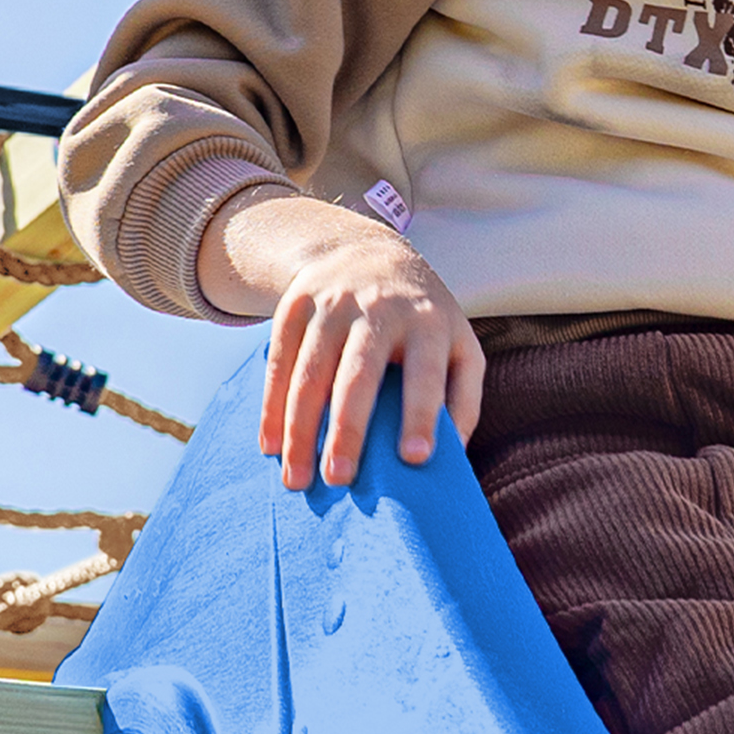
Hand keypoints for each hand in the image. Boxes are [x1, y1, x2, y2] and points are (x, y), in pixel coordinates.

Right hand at [201, 190, 487, 489]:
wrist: (367, 252)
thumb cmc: (422, 322)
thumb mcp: (457, 345)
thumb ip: (463, 398)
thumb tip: (452, 460)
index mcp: (429, 322)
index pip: (425, 373)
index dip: (421, 414)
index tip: (415, 458)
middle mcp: (380, 309)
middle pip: (359, 374)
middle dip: (348, 428)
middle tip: (339, 479)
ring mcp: (333, 304)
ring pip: (310, 372)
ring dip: (300, 429)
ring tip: (297, 481)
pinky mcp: (295, 306)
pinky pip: (279, 362)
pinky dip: (271, 407)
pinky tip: (270, 446)